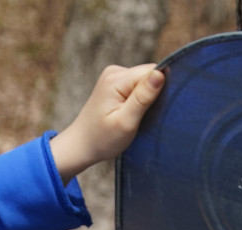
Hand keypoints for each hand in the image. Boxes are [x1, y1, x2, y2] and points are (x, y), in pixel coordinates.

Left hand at [49, 64, 164, 183]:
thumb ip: (143, 97)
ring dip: (146, 99)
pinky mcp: (115, 83)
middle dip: (153, 95)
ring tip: (135, 117)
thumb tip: (160, 74)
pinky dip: (139, 100)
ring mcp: (113, 76)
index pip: (152, 72)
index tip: (154, 109)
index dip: (160, 89)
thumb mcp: (126, 122)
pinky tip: (132, 113)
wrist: (81, 146)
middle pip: (148, 75)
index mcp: (116, 79)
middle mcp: (114, 72)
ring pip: (144, 81)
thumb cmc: (102, 139)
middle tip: (142, 117)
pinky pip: (137, 86)